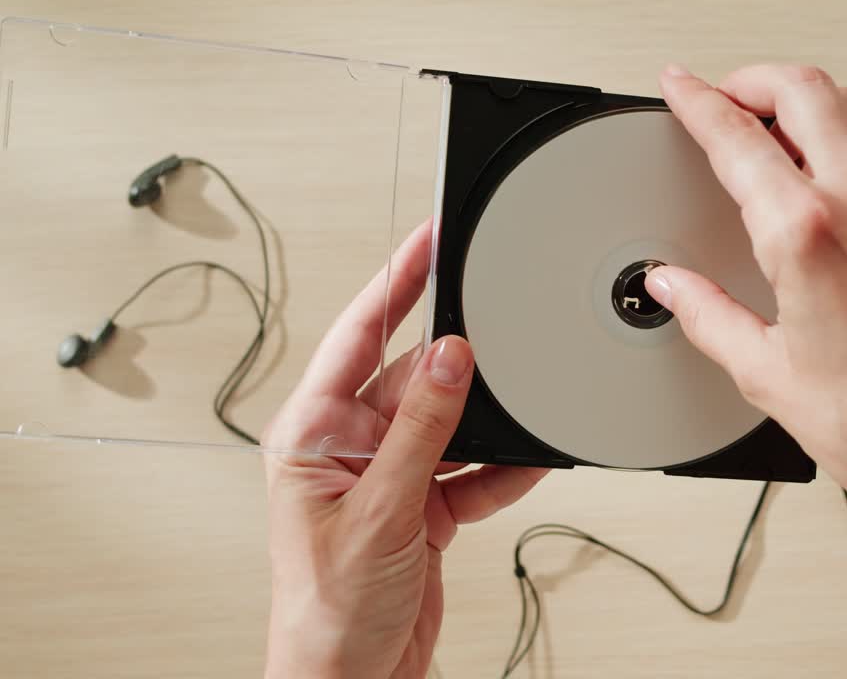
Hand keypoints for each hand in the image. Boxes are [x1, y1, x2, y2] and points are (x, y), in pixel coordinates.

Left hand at [262, 223, 547, 678]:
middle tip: (499, 332)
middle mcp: (350, 448)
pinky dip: (500, 468)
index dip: (394, 282)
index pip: (357, 336)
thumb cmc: (326, 613)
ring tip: (520, 405)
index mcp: (313, 434)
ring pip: (449, 423)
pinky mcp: (423, 508)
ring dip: (485, 422)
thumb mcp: (379, 510)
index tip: (428, 239)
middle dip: (457, 366)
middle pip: (413, 378)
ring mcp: (390, 477)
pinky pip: (471, 471)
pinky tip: (527, 457)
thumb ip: (421, 430)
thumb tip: (448, 356)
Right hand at [648, 64, 846, 539]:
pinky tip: (834, 156)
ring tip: (775, 117)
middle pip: (804, 89)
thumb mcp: (764, 372)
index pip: (738, 137)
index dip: (696, 101)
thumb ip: (707, 314)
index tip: (679, 87)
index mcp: (808, 237)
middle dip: (751, 79)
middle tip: (722, 95)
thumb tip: (672, 286)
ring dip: (809, 92)